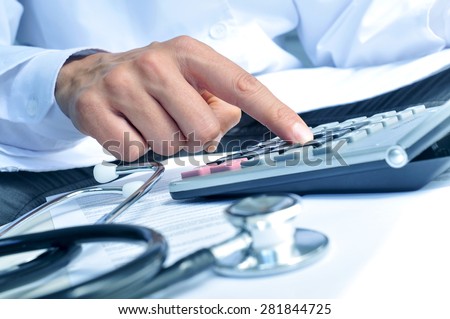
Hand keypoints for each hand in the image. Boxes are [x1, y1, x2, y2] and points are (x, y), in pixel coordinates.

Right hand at [55, 36, 312, 161]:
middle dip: (195, 137)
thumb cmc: (151, 79)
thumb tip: (223, 125)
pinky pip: (134, 153)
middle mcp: (157, 64)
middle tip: (176, 119)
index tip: (299, 135)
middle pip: (204, 130)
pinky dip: (135, 149)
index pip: (242, 86)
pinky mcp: (96, 109)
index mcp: (190, 54)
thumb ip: (217, 101)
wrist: (89, 75)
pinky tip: (127, 127)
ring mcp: (123, 85)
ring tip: (149, 120)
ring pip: (169, 145)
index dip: (275, 113)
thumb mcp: (188, 77)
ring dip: (165, 143)